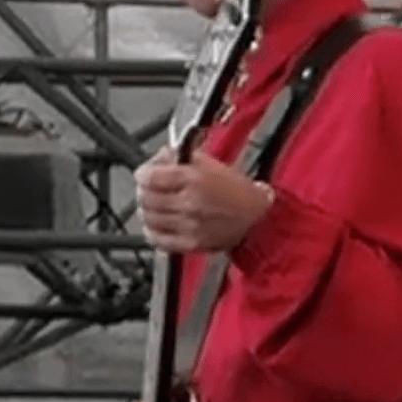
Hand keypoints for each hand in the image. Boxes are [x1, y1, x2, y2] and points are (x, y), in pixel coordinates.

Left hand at [134, 147, 273, 252]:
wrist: (259, 218)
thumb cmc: (237, 191)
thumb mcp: (210, 163)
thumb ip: (181, 157)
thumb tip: (159, 157)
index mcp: (194, 179)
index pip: (151, 177)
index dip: (142, 173)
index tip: (143, 173)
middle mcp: (190, 203)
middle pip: (146, 197)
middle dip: (143, 191)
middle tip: (147, 188)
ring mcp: (189, 226)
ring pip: (148, 218)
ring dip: (146, 209)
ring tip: (152, 204)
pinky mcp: (190, 244)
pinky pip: (157, 239)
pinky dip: (151, 230)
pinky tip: (157, 223)